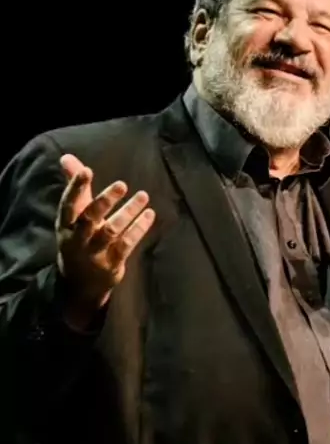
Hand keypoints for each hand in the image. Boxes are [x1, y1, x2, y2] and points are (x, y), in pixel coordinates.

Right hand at [56, 154, 155, 325]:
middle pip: (89, 218)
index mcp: (66, 225)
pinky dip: (138, 229)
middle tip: (121, 184)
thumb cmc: (78, 239)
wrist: (79, 285)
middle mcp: (77, 239)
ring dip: (128, 213)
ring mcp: (95, 253)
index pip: (68, 205)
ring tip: (143, 196)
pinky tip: (149, 214)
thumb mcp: (73, 216)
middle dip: (104, 201)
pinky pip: (127, 244)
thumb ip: (75, 186)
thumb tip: (67, 157)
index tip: (87, 170)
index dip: (75, 188)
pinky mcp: (112, 264)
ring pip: (111, 231)